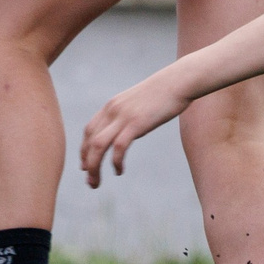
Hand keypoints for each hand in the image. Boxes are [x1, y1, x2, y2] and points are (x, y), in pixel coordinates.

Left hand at [79, 71, 193, 186]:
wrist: (179, 81)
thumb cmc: (164, 93)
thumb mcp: (139, 103)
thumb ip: (129, 115)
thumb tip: (128, 130)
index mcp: (112, 106)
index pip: (89, 131)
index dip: (84, 150)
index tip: (85, 166)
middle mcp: (112, 110)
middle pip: (89, 141)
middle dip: (87, 164)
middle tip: (90, 182)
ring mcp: (123, 116)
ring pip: (98, 146)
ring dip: (94, 167)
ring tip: (96, 182)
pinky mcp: (136, 123)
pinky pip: (118, 147)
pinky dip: (115, 162)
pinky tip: (119, 171)